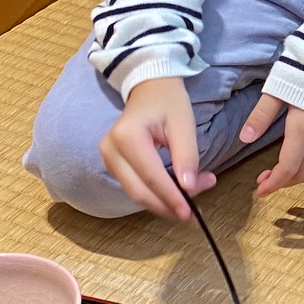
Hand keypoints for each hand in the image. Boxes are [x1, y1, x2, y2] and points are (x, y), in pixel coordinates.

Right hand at [101, 77, 200, 220]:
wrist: (150, 88)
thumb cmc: (168, 102)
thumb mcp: (183, 123)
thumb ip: (187, 156)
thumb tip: (190, 188)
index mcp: (127, 137)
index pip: (151, 177)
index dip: (171, 198)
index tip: (192, 213)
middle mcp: (111, 150)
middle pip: (139, 191)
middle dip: (167, 206)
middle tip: (194, 215)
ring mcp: (108, 159)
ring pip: (136, 193)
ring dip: (163, 204)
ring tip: (191, 206)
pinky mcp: (114, 166)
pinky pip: (135, 187)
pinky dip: (155, 196)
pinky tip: (175, 199)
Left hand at [240, 94, 303, 196]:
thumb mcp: (279, 88)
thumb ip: (262, 114)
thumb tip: (245, 138)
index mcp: (303, 129)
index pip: (288, 168)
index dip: (274, 184)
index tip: (259, 191)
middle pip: (302, 172)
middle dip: (282, 182)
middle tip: (264, 181)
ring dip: (296, 174)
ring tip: (278, 171)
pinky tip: (299, 157)